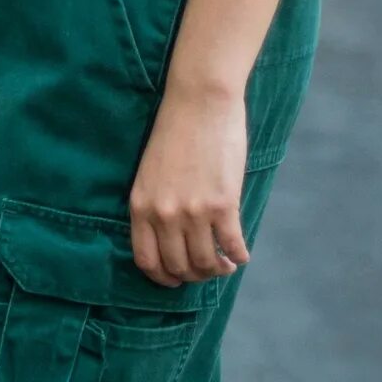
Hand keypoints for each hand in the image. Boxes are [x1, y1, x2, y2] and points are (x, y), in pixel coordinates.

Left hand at [127, 85, 250, 286]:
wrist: (199, 102)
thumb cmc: (175, 133)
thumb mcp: (151, 173)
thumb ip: (157, 206)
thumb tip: (172, 239)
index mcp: (140, 206)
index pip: (147, 261)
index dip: (163, 278)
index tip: (177, 279)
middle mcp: (164, 214)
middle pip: (179, 267)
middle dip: (194, 275)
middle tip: (207, 269)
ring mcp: (193, 212)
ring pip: (206, 262)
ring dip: (218, 269)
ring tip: (225, 264)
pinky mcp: (222, 204)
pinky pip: (232, 246)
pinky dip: (239, 256)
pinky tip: (241, 254)